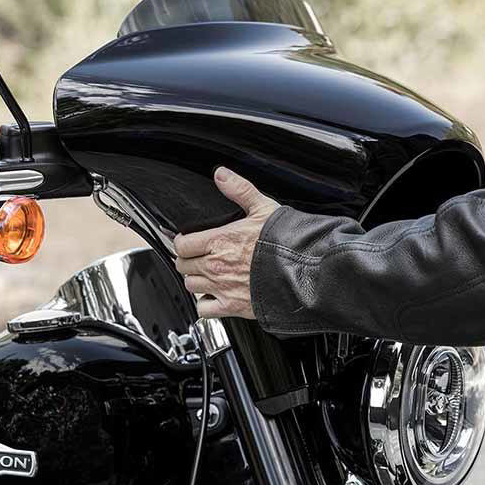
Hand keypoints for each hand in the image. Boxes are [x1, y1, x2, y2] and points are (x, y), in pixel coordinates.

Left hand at [174, 166, 279, 318]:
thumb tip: (221, 175)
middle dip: (189, 260)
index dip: (184, 242)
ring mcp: (221, 288)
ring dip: (196, 280)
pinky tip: (215, 296)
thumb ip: (239, 190)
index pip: (181, 244)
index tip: (190, 241)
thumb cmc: (286, 242)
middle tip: (199, 257)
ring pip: (190, 286)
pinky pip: (204, 310)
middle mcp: (214, 266)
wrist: (304, 272)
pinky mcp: (231, 307)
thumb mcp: (263, 207)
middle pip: (183, 265)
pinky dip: (206, 305)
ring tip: (208, 275)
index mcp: (218, 240)